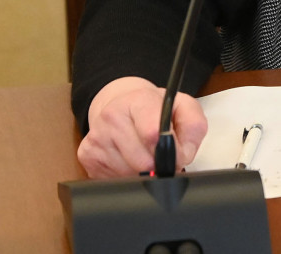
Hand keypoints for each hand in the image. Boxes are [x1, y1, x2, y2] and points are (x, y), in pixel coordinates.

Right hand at [76, 77, 208, 177]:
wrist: (122, 105)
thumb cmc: (154, 109)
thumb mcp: (183, 107)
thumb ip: (193, 127)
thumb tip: (182, 155)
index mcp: (139, 100)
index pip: (153, 133)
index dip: (170, 151)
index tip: (175, 154)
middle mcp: (112, 116)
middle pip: (142, 161)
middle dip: (158, 165)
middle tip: (161, 156)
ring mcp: (97, 137)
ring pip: (128, 175)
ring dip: (142, 173)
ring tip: (145, 154)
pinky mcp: (87, 157)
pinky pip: (113, 181)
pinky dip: (126, 177)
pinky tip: (128, 160)